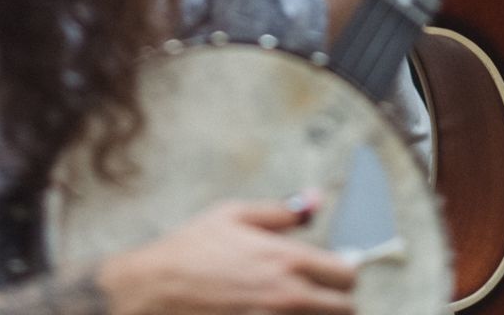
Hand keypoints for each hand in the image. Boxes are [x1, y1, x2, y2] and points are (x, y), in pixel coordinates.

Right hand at [98, 199, 356, 314]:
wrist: (156, 289)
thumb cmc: (192, 250)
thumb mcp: (235, 214)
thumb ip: (282, 211)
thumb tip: (315, 199)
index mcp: (287, 260)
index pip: (347, 274)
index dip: (344, 269)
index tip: (333, 267)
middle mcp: (289, 297)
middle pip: (346, 309)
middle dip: (337, 298)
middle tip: (318, 290)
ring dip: (317, 313)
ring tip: (296, 302)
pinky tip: (273, 310)